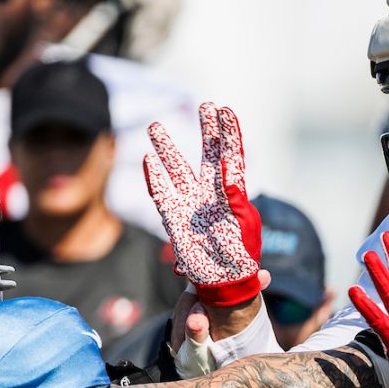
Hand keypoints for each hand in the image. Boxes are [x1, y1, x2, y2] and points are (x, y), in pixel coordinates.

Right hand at [144, 102, 262, 306]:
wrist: (222, 282)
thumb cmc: (240, 256)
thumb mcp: (242, 222)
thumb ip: (234, 195)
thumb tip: (228, 169)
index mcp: (232, 193)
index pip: (231, 156)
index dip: (229, 133)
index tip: (225, 109)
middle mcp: (210, 193)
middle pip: (207, 154)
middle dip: (206, 130)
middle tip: (204, 105)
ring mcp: (190, 204)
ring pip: (176, 169)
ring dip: (166, 148)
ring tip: (154, 125)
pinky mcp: (173, 218)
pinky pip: (160, 194)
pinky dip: (153, 178)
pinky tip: (146, 160)